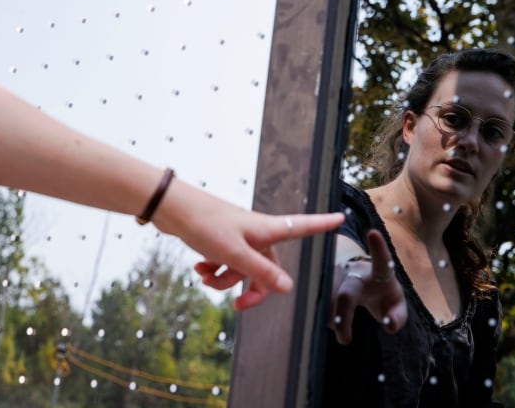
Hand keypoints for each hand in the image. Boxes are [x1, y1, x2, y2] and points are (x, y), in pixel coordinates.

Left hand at [161, 180, 344, 310]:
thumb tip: (287, 288)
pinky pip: (226, 261)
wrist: (172, 209)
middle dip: (251, 288)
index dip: (323, 223)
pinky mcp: (222, 239)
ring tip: (205, 277)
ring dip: (225, 279)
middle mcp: (257, 233)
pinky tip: (199, 269)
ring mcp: (239, 236)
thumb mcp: (234, 253)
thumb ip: (260, 272)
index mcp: (267, 230)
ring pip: (243, 267)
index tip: (342, 216)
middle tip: (237, 305)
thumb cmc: (205, 224)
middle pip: (268, 267)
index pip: (304, 226)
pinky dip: (214, 269)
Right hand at [328, 229, 406, 343]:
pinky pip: (318, 302)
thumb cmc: (382, 293)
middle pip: (347, 294)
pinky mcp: (321, 281)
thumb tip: (389, 325)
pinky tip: (332, 320)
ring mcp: (336, 275)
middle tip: (345, 339)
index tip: (372, 232)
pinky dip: (325, 317)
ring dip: (334, 321)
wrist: (362, 282)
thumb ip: (398, 317)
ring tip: (343, 332)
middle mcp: (355, 271)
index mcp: (379, 273)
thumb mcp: (396, 305)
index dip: (378, 246)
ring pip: (329, 301)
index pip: (381, 259)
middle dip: (344, 317)